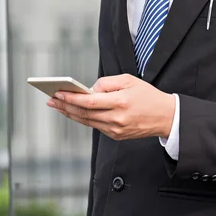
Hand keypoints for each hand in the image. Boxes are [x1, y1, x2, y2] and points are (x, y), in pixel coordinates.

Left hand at [47, 74, 174, 140]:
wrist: (165, 117)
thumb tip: (88, 89)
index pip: (89, 102)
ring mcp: (116, 130)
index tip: (58, 93)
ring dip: (69, 113)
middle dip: (64, 106)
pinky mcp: (116, 135)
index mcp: (120, 102)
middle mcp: (117, 119)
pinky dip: (82, 118)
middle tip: (50, 99)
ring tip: (57, 105)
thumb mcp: (129, 80)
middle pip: (84, 113)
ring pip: (87, 121)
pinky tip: (73, 112)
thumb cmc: (147, 95)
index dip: (71, 98)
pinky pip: (95, 126)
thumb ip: (107, 83)